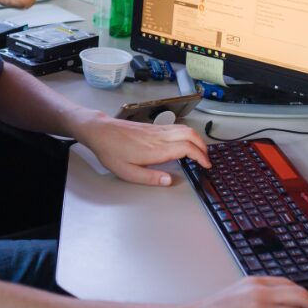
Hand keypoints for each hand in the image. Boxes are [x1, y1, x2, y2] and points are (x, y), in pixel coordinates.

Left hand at [73, 112, 210, 185]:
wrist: (101, 132)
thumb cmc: (112, 152)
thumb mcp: (127, 172)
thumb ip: (150, 178)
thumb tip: (169, 181)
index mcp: (156, 149)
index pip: (187, 148)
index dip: (200, 156)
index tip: (206, 165)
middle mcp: (160, 137)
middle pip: (191, 135)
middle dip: (203, 147)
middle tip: (206, 159)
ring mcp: (157, 130)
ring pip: (185, 128)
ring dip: (197, 139)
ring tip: (199, 151)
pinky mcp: (153, 127)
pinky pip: (176, 127)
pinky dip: (187, 134)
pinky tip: (184, 142)